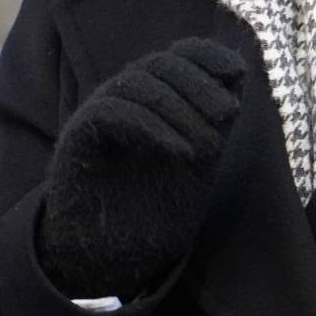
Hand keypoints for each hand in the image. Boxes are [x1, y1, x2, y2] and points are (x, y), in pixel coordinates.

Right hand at [34, 38, 246, 299]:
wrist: (111, 260)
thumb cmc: (155, 213)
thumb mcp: (198, 164)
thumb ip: (214, 122)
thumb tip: (237, 77)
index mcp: (154, 101)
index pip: (176, 57)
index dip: (205, 55)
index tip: (237, 71)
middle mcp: (124, 101)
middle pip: (159, 65)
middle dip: (199, 83)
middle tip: (227, 113)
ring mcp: (98, 117)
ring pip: (135, 83)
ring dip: (178, 108)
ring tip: (207, 146)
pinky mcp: (78, 138)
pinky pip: (111, 112)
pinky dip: (149, 125)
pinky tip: (180, 151)